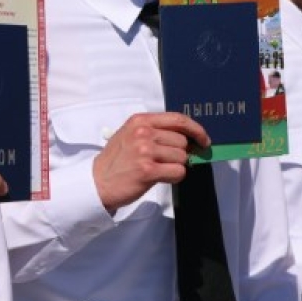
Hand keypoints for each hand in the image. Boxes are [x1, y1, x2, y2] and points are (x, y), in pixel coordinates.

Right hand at [91, 112, 208, 212]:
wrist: (97, 181)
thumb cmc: (117, 160)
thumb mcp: (130, 134)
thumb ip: (155, 131)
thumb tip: (188, 138)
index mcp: (140, 121)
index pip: (178, 119)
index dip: (196, 129)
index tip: (203, 140)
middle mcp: (143, 133)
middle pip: (182, 141)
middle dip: (179, 153)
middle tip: (164, 161)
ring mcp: (145, 151)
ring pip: (182, 157)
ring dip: (175, 166)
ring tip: (158, 170)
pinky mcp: (148, 170)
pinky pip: (178, 172)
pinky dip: (174, 177)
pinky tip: (161, 178)